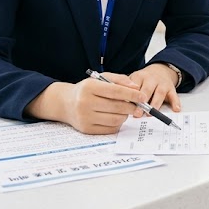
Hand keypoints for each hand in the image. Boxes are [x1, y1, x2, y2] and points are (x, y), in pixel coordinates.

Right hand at [28, 72, 147, 134]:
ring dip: (125, 115)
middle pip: (117, 107)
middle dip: (132, 107)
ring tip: (124, 110)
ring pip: (115, 119)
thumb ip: (119, 80)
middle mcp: (85, 103)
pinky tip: (116, 117)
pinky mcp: (87, 129)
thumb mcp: (100, 79)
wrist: (66, 103)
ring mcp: (85, 118)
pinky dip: (117, 123)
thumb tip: (136, 87)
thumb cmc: (87, 90)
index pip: (115, 91)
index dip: (132, 95)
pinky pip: (110, 129)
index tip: (143, 97)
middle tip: (138, 105)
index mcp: (89, 88)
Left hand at [129, 63, 180, 114]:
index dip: (131, 95)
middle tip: (138, 112)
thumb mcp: (133, 80)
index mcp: (139, 76)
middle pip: (147, 88)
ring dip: (155, 103)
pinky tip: (176, 109)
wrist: (160, 70)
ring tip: (151, 114)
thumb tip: (119, 104)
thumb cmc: (143, 80)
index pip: (134, 84)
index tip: (126, 104)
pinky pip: (174, 95)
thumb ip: (127, 90)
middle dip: (143, 101)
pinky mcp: (171, 88)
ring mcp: (162, 83)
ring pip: (160, 92)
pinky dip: (175, 102)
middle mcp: (151, 78)